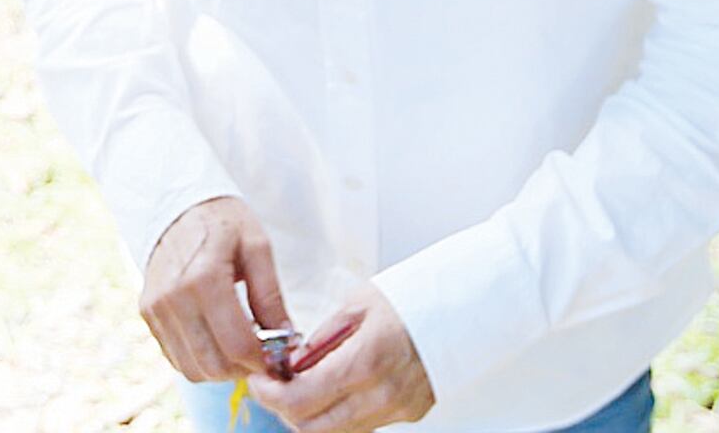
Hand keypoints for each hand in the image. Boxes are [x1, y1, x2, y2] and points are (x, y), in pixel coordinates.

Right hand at [138, 196, 291, 382]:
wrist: (178, 206)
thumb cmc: (223, 222)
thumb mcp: (257, 247)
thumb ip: (270, 296)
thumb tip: (286, 341)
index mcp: (204, 276)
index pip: (237, 345)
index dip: (264, 361)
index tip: (278, 357)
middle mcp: (173, 296)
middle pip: (214, 364)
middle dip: (244, 369)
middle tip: (262, 355)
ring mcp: (156, 307)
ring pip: (193, 369)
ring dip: (221, 369)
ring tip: (239, 346)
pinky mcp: (147, 314)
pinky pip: (176, 358)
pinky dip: (199, 360)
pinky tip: (216, 339)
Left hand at [250, 284, 433, 432]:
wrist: (459, 308)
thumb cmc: (406, 299)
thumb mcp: (355, 306)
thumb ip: (320, 340)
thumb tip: (288, 363)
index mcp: (366, 360)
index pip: (302, 399)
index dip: (270, 394)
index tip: (258, 380)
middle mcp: (383, 393)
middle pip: (313, 427)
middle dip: (284, 409)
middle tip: (273, 385)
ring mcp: (398, 409)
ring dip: (311, 415)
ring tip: (302, 384)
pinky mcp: (409, 415)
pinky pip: (361, 426)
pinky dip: (338, 415)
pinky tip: (333, 389)